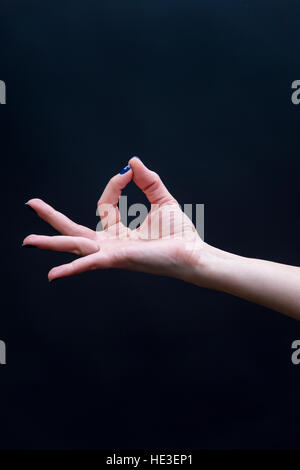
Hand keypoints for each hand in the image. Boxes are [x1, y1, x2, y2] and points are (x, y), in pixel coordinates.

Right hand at [23, 157, 203, 281]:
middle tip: (31, 204)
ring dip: (50, 243)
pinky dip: (72, 268)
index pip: (103, 205)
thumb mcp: (161, 199)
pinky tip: (53, 275)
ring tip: (27, 241)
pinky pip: (91, 263)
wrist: (194, 253)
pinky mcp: (118, 259)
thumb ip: (147, 180)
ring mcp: (112, 254)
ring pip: (75, 247)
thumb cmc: (179, 234)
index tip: (127, 173)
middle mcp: (111, 245)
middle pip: (75, 231)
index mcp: (119, 233)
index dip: (113, 185)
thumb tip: (131, 162)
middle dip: (52, 218)